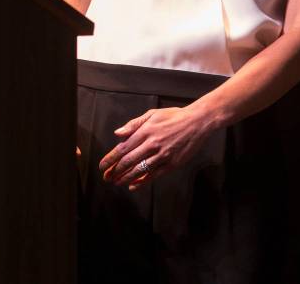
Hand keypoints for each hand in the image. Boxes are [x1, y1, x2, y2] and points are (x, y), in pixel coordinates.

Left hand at [97, 106, 212, 190]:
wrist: (197, 122)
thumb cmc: (173, 116)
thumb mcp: (152, 114)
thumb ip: (133, 124)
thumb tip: (117, 134)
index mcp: (145, 132)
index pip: (122, 148)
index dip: (111, 159)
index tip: (102, 166)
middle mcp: (151, 144)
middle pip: (128, 161)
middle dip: (115, 171)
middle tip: (106, 178)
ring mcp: (162, 155)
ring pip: (140, 170)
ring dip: (126, 178)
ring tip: (116, 182)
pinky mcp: (172, 164)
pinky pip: (154, 175)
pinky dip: (142, 182)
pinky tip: (133, 186)